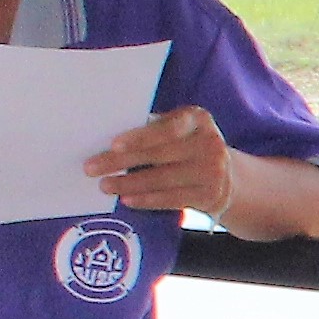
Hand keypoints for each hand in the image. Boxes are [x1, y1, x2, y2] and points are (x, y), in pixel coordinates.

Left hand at [83, 105, 230, 218]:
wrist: (228, 176)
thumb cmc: (187, 147)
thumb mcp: (179, 131)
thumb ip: (154, 131)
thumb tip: (109, 143)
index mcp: (198, 119)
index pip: (168, 128)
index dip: (140, 137)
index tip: (113, 145)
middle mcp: (210, 143)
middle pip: (160, 154)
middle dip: (122, 162)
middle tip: (91, 168)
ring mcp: (214, 171)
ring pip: (163, 178)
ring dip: (129, 183)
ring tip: (105, 185)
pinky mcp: (211, 196)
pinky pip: (172, 199)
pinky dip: (147, 200)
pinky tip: (128, 199)